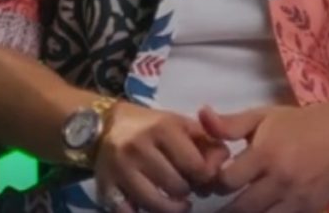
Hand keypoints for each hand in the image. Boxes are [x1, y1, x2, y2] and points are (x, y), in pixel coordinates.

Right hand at [95, 102, 230, 212]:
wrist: (105, 127)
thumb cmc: (151, 127)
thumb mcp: (180, 125)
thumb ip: (207, 142)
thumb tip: (223, 163)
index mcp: (162, 128)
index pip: (197, 167)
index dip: (205, 177)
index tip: (200, 176)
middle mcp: (138, 147)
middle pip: (178, 188)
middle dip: (186, 191)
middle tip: (183, 186)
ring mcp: (120, 168)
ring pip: (156, 205)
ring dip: (170, 207)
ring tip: (174, 201)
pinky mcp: (105, 185)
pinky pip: (129, 212)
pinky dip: (141, 212)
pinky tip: (148, 205)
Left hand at [199, 104, 328, 212]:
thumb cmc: (296, 124)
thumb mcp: (261, 117)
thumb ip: (229, 124)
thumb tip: (201, 115)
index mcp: (265, 155)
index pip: (228, 181)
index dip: (215, 183)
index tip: (211, 181)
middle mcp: (281, 180)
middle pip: (242, 208)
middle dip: (225, 209)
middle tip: (219, 203)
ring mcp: (298, 199)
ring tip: (237, 208)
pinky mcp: (311, 210)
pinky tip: (261, 208)